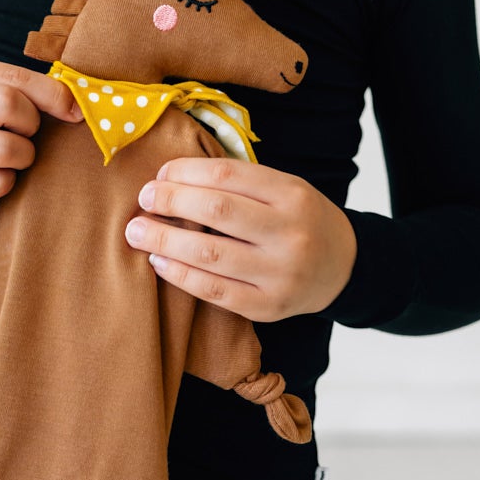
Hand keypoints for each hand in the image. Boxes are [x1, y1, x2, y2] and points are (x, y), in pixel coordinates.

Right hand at [0, 59, 83, 208]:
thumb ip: (17, 88)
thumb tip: (76, 104)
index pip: (11, 78)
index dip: (51, 94)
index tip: (73, 110)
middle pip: (6, 105)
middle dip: (31, 122)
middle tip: (26, 132)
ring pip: (5, 149)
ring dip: (23, 155)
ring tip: (12, 154)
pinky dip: (6, 181)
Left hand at [122, 157, 358, 321]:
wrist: (341, 267)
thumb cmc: (299, 220)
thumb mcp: (284, 189)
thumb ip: (238, 183)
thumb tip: (170, 179)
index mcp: (292, 194)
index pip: (228, 175)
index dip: (185, 173)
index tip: (160, 175)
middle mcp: (289, 233)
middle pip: (217, 212)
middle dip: (170, 202)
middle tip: (143, 200)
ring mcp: (280, 273)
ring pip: (210, 254)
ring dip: (164, 241)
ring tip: (137, 232)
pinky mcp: (268, 306)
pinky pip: (214, 291)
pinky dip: (180, 275)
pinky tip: (159, 262)